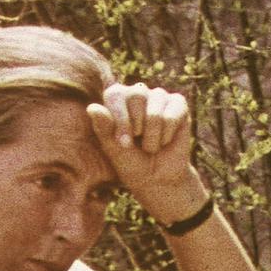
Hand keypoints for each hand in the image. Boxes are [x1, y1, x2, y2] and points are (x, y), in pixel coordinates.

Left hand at [85, 82, 207, 224]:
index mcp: (117, 98)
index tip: (124, 143)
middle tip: (138, 143)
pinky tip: (166, 140)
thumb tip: (92, 108)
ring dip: (152, 137)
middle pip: (136, 97)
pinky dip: (167, 135)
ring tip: (152, 145)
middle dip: (136, 127)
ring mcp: (159, 96)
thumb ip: (104, 128)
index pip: (115, 94)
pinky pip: (171, 117)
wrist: (158, 178)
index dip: (120, 119)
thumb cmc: (131, 161)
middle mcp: (138, 92)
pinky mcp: (178, 103)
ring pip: (154, 112)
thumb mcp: (113, 148)